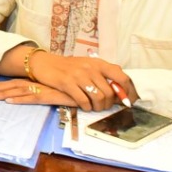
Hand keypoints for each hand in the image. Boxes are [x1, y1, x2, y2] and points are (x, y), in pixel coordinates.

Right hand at [0, 49, 134, 111]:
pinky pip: (83, 100)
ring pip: (98, 97)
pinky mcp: (67, 83)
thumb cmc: (69, 66)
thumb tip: (120, 90)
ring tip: (94, 107)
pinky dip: (86, 107)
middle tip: (103, 106)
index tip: (125, 100)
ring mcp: (79, 75)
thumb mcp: (88, 65)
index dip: (126, 91)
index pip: (121, 77)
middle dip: (108, 104)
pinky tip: (84, 106)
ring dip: (98, 107)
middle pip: (109, 92)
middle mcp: (91, 68)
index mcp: (99, 63)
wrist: (45, 63)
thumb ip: (103, 74)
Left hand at [0, 79, 73, 105]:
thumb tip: (34, 92)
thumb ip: (44, 89)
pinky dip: (19, 99)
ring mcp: (42, 89)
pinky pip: (31, 97)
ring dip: (2, 93)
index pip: (14, 82)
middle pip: (11, 85)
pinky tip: (9, 101)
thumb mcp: (55, 88)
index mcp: (36, 81)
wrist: (89, 85)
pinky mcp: (49, 96)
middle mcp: (37, 83)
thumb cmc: (73, 86)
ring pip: (17, 90)